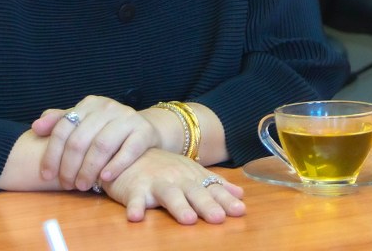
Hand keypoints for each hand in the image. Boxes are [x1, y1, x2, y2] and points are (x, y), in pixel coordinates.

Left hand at [33, 95, 159, 190]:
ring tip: (83, 186)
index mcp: (90, 104)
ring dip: (89, 170)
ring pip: (102, 145)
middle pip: (80, 139)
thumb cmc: (106, 131)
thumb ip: (59, 123)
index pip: (63, 128)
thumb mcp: (83, 123)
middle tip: (67, 185)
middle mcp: (108, 107)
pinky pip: (128, 150)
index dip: (52, 154)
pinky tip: (104, 178)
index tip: (47, 175)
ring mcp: (128, 118)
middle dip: (69, 166)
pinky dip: (115, 166)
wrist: (144, 130)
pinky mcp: (144, 132)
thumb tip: (36, 127)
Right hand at [103, 148, 245, 223]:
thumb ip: (215, 184)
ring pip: (169, 194)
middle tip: (218, 218)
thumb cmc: (164, 167)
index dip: (226, 200)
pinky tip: (137, 217)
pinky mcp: (134, 188)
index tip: (240, 211)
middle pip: (194, 192)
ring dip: (179, 206)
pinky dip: (135, 207)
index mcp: (193, 177)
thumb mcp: (191, 172)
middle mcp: (177, 179)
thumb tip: (240, 195)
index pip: (212, 189)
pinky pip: (134, 198)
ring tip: (188, 219)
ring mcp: (156, 182)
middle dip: (207, 204)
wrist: (130, 153)